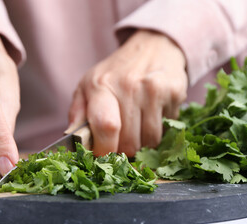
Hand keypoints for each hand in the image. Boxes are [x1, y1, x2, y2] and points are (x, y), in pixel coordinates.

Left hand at [69, 30, 187, 155]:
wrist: (153, 46)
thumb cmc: (116, 72)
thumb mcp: (89, 84)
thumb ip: (77, 112)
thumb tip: (71, 139)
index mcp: (101, 85)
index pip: (106, 127)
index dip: (105, 150)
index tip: (103, 154)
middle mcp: (129, 86)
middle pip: (129, 142)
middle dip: (123, 149)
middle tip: (121, 139)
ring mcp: (155, 89)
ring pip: (150, 141)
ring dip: (143, 143)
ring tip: (137, 127)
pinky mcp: (175, 93)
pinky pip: (167, 130)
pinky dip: (158, 131)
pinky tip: (152, 116)